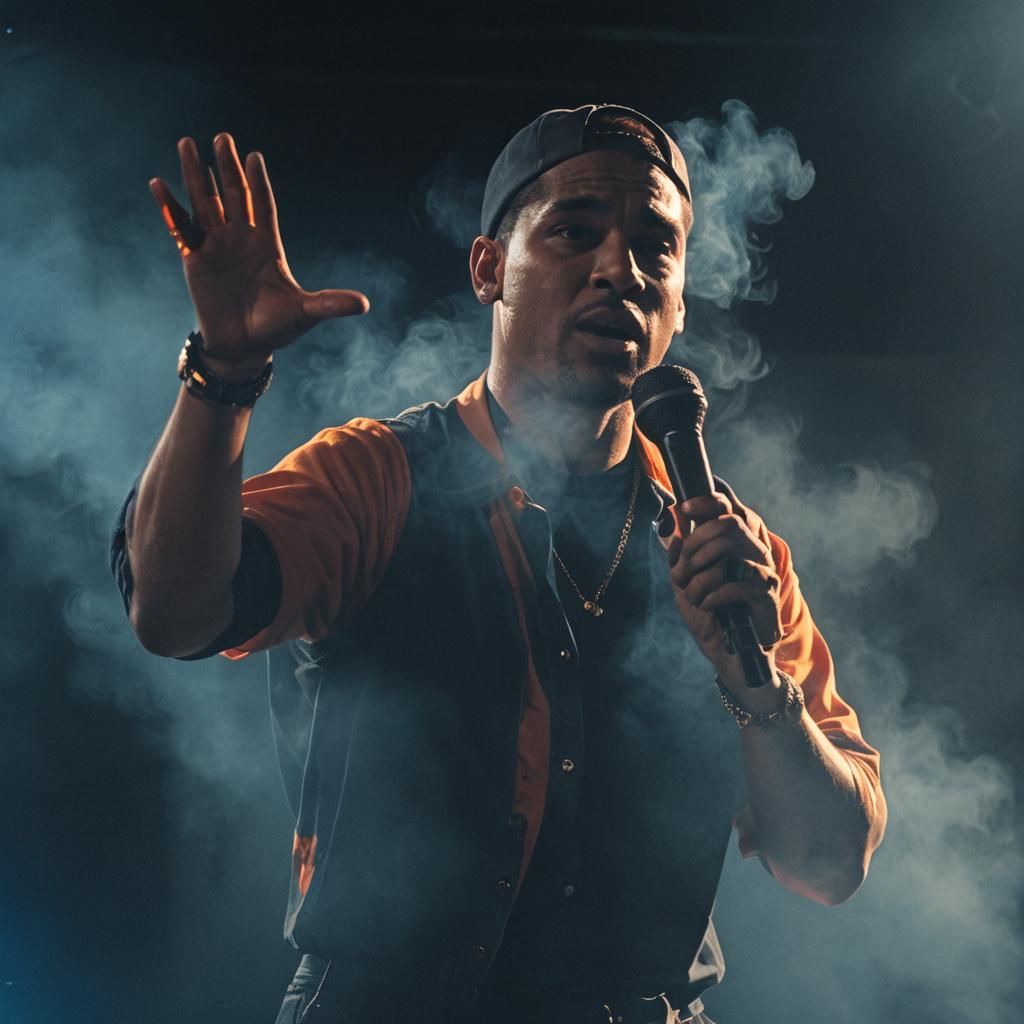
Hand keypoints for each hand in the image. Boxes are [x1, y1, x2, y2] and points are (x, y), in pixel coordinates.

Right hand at [149, 133, 368, 375]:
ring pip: (205, 202)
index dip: (258, 183)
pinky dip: (169, 207)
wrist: (244, 348)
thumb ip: (331, 303)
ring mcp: (216, 246)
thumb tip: (365, 305)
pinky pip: (180, 227)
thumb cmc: (276, 329)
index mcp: (267, 245)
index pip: (263, 206)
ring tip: (187, 143)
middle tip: (222, 137)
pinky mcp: (194, 258)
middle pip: (234, 195)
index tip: (255, 157)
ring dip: (196, 175)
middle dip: (228, 167)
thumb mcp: (306, 313)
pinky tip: (158, 185)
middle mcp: (240, 238)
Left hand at [664, 486, 783, 683]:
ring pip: (729, 551)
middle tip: (680, 575)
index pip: (727, 508)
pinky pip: (736, 583)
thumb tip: (674, 531)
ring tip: (693, 595)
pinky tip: (708, 606)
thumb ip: (679, 558)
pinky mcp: (767, 594)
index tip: (684, 508)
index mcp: (734, 544)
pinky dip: (712, 595)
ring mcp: (763, 571)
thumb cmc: (709, 615)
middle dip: (695, 547)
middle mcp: (753, 551)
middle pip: (726, 524)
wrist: (728, 654)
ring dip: (700, 576)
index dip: (707, 501)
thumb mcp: (684, 584)